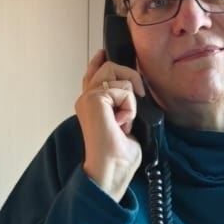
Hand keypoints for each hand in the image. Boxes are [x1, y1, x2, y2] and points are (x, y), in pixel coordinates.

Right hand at [75, 49, 145, 201]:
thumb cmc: (119, 157)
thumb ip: (124, 105)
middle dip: (129, 76)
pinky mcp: (93, 99)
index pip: (92, 75)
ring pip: (115, 72)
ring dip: (130, 95)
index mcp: (91, 105)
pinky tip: (122, 124)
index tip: (103, 52)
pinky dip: (130, 107)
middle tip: (138, 98)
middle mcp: (85, 99)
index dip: (99, 61)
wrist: (111, 171)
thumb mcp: (126, 124)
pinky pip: (123, 89)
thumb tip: (137, 92)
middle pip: (108, 66)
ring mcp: (87, 98)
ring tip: (126, 119)